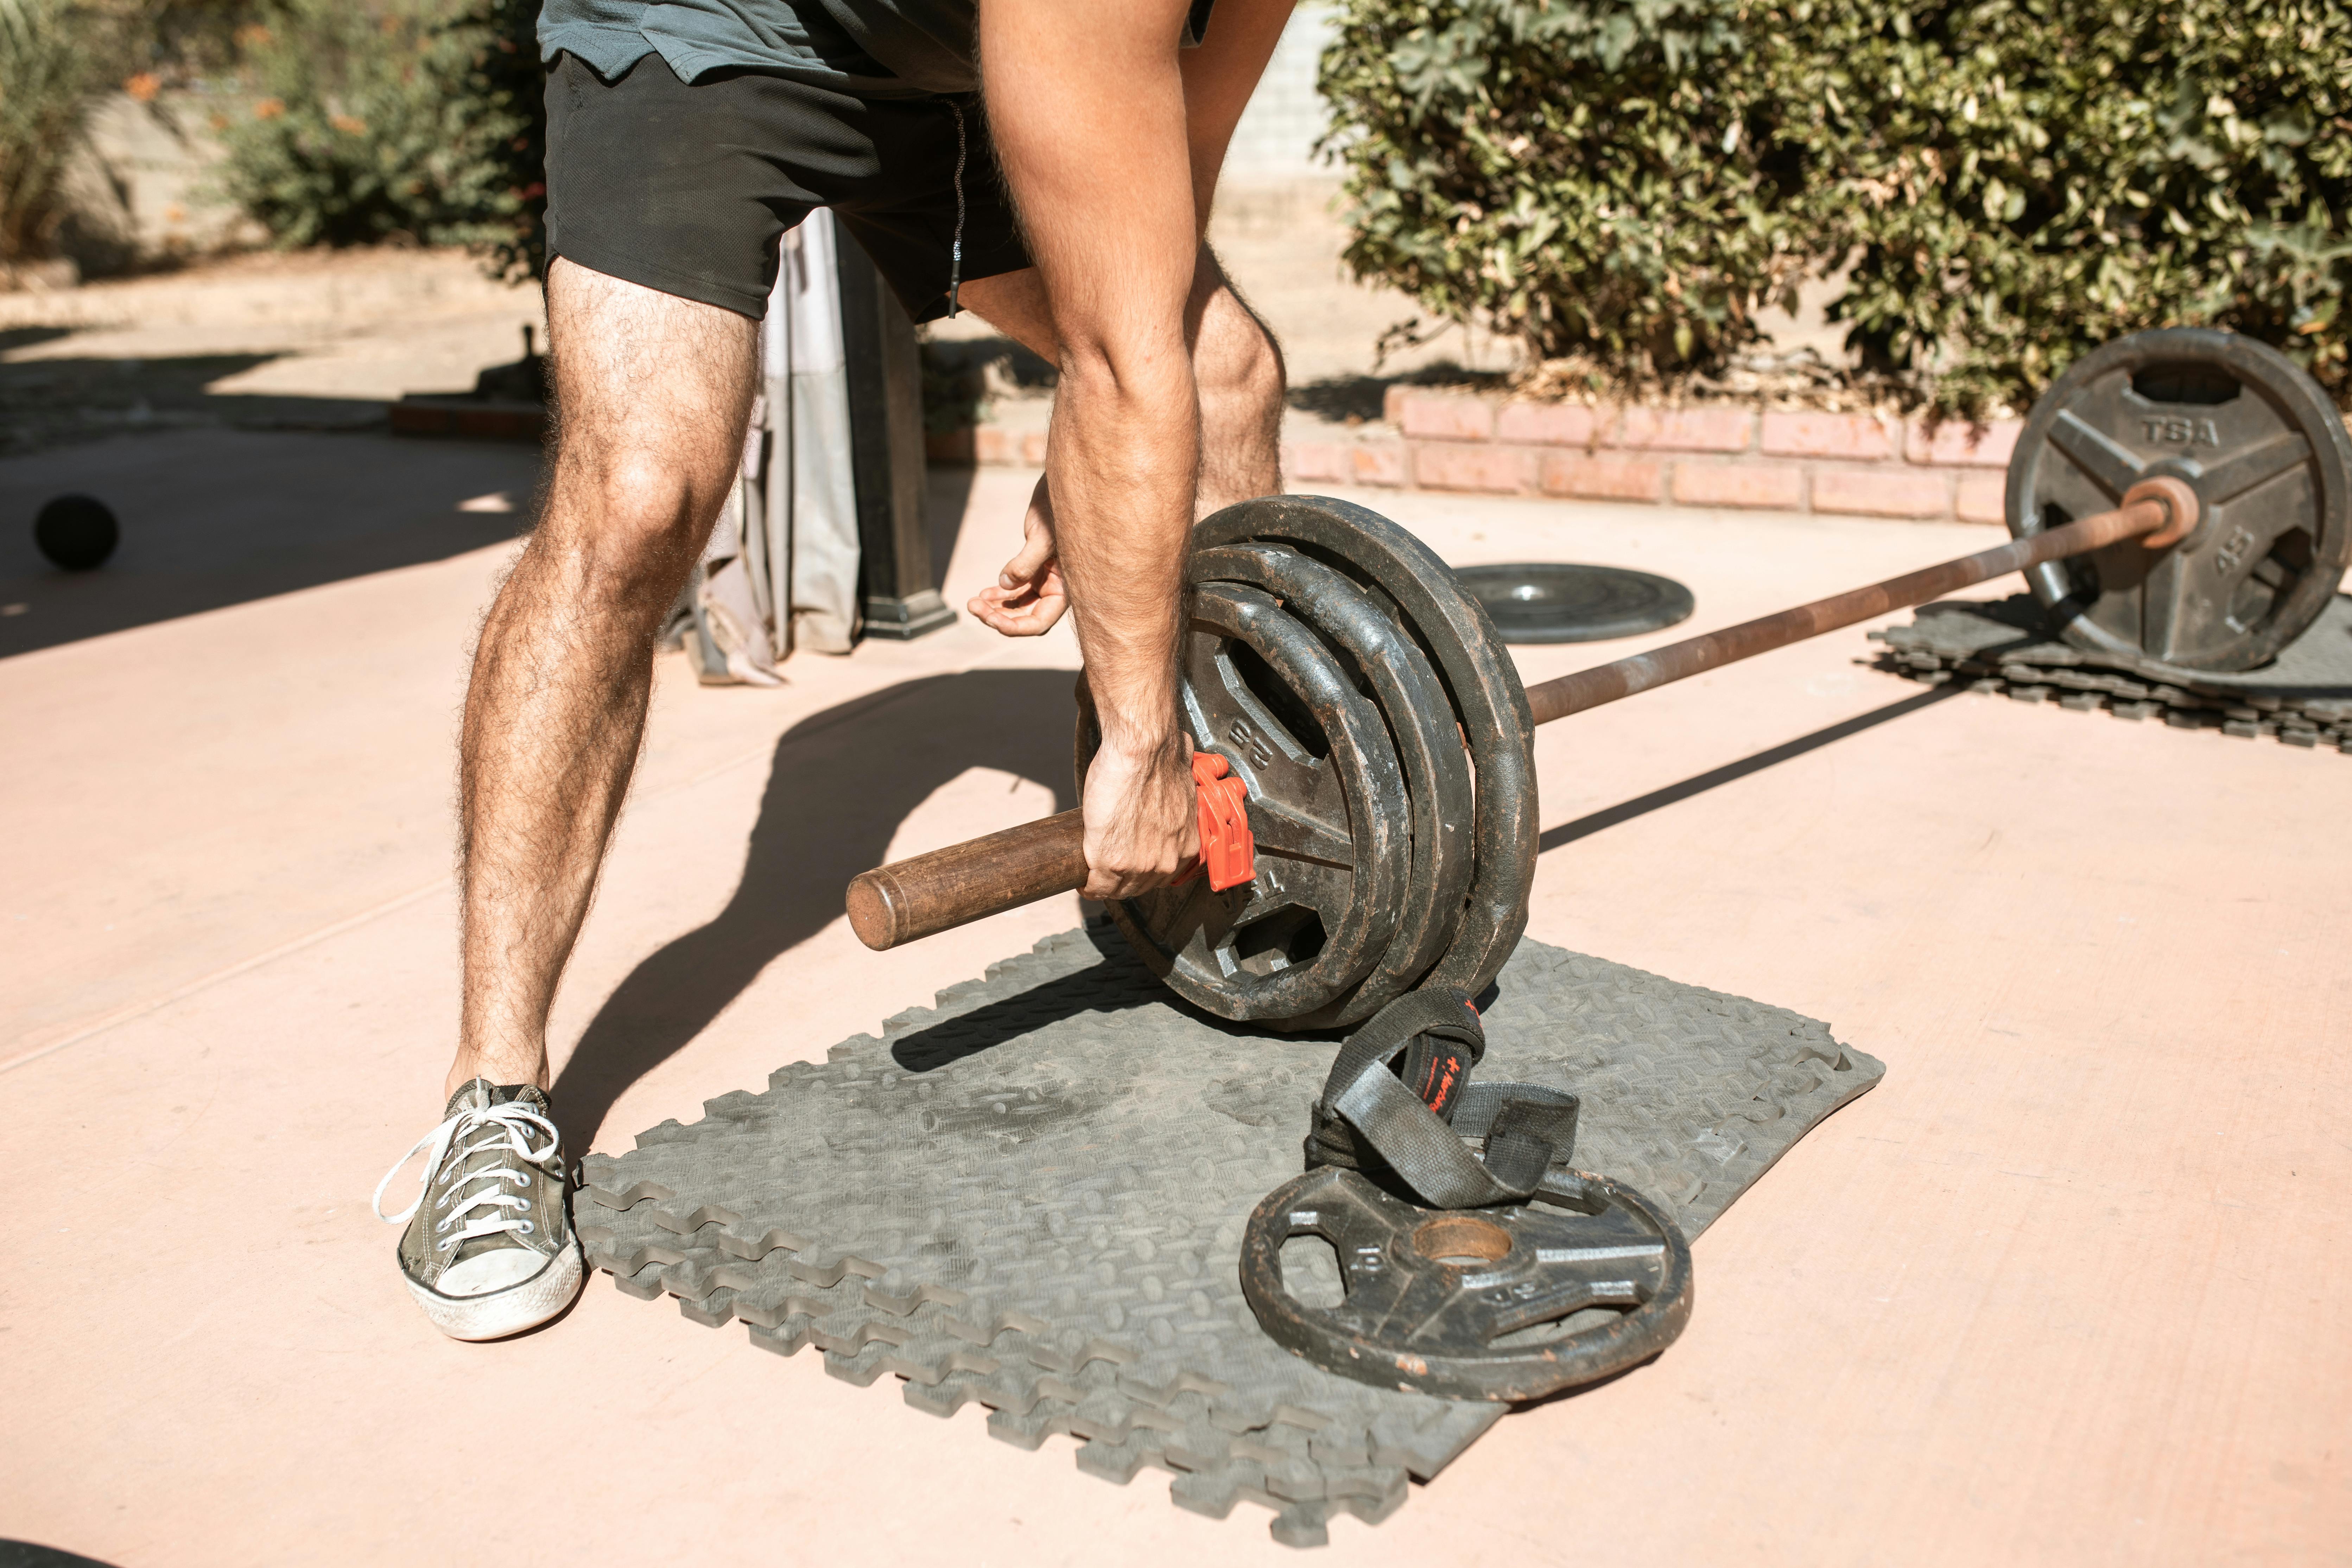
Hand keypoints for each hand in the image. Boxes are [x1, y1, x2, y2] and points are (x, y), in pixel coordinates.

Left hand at [968, 476, 1069, 636]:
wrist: (1062, 488)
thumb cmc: (1060, 510)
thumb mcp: (1043, 537)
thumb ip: (1025, 564)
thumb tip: (1004, 585)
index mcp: (1065, 588)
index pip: (1039, 622)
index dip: (1015, 627)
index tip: (991, 620)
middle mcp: (1057, 588)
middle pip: (1025, 617)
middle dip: (999, 617)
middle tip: (973, 607)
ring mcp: (1046, 579)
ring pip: (1018, 606)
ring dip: (996, 608)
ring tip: (974, 603)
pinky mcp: (1036, 568)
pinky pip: (1016, 589)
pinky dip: (1000, 594)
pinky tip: (983, 594)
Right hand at [1079, 734, 1200, 899]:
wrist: (1142, 752)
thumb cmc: (1158, 761)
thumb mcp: (1176, 792)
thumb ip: (1171, 806)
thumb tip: (1163, 797)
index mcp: (1185, 845)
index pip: (1163, 876)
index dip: (1143, 873)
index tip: (1132, 869)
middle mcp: (1167, 861)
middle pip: (1142, 886)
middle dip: (1125, 882)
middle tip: (1110, 874)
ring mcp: (1139, 865)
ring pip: (1119, 890)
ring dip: (1105, 886)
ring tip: (1094, 878)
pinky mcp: (1111, 862)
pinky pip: (1097, 887)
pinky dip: (1088, 887)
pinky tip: (1083, 883)